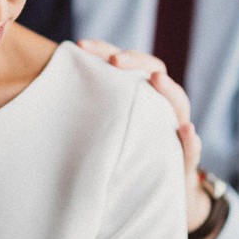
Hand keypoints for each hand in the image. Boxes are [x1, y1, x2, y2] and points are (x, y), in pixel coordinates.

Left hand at [77, 39, 208, 231]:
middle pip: (155, 72)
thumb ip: (92, 108)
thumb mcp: (108, 129)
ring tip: (156, 80)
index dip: (106, 51)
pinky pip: (191, 150)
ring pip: (179, 104)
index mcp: (141, 94)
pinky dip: (190, 140)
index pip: (128, 63)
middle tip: (115, 60)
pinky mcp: (185, 161)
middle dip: (137, 62)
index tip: (81, 45)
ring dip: (169, 90)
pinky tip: (186, 130)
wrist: (159, 193)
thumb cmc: (125, 154)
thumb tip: (47, 89)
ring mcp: (177, 131)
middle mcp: (163, 107)